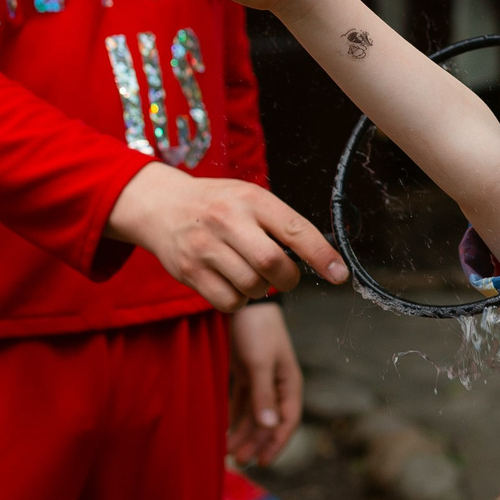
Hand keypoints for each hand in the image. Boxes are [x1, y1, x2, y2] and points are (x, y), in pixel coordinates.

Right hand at [106, 163, 346, 311]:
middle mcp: (227, 220)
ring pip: (252, 286)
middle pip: (273, 264)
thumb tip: (320, 258)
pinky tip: (233, 284)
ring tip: (251, 273)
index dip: (322, 255)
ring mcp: (205, 247)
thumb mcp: (248, 197)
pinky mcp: (189, 271)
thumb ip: (279, 223)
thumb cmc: (217, 205)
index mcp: (251, 198)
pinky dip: (239, 300)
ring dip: (261, 289)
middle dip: (288, 279)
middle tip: (285, 277)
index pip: (295, 229)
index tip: (339, 274)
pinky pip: (229, 302)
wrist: (161, 205)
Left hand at [228, 301, 302, 465]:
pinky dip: (234, 417)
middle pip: (269, 422)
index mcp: (288, 384)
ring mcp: (261, 379)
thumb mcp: (260, 364)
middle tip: (239, 462)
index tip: (262, 462)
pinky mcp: (245, 373)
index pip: (287, 421)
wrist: (244, 302)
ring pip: (254, 414)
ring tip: (229, 451)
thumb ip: (263, 395)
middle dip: (255, 443)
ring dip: (243, 433)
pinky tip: (224, 430)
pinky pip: (241, 403)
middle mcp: (277, 385)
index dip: (276, 443)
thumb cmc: (257, 331)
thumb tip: (270, 427)